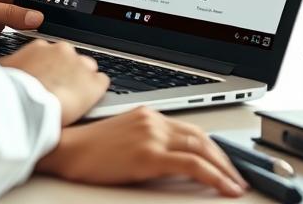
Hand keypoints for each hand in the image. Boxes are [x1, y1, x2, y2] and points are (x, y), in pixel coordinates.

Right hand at [0, 39, 109, 125]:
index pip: (52, 54)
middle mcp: (63, 51)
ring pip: (88, 70)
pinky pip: (102, 83)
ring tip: (73, 98)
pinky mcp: (94, 83)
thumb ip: (4, 65)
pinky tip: (88, 101)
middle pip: (71, 60)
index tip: (47, 79)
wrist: (26, 106)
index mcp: (41, 46)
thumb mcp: (0, 70)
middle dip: (67, 73)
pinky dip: (96, 92)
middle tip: (58, 91)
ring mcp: (80, 66)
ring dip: (82, 81)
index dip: (51, 69)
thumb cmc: (10, 90)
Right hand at [36, 107, 247, 196]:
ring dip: (224, 168)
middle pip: (202, 137)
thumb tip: (171, 162)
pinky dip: (214, 175)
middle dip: (224, 158)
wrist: (64, 149)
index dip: (213, 148)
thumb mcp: (122, 139)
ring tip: (235, 184)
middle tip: (237, 177)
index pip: (191, 129)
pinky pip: (192, 164)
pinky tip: (224, 187)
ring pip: (202, 148)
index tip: (225, 163)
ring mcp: (152, 135)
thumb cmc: (86, 149)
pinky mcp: (149, 154)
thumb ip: (147, 142)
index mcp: (147, 115)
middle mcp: (153, 120)